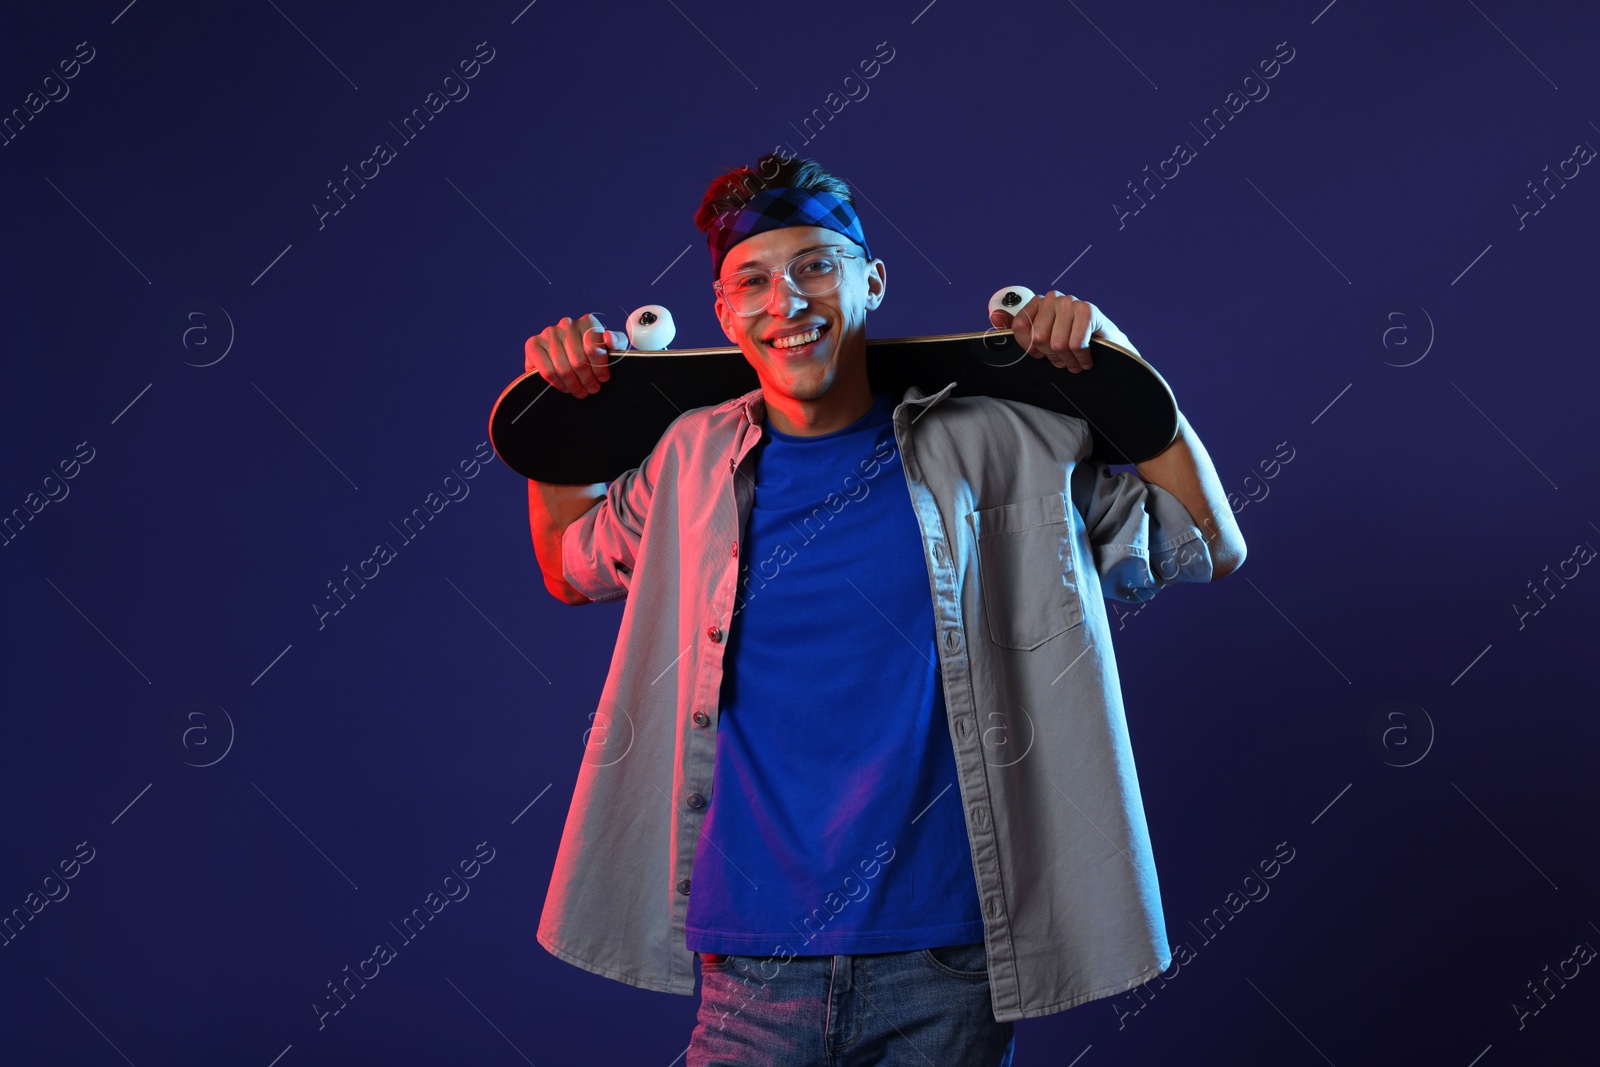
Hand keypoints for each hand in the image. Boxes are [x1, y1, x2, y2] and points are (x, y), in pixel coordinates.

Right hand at [524, 313, 628, 397]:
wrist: (567, 361)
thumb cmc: (592, 356)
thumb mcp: (610, 349)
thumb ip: (616, 342)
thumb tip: (608, 337)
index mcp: (587, 322)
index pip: (593, 347)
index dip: (599, 368)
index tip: (602, 379)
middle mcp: (567, 324)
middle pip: (578, 360)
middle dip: (587, 380)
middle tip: (591, 389)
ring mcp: (549, 333)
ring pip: (563, 367)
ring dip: (573, 384)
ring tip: (580, 391)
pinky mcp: (533, 344)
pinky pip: (547, 370)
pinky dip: (557, 383)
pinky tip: (564, 387)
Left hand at [988, 291, 1135, 372]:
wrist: (1108, 346)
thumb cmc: (1072, 343)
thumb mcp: (1041, 340)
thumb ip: (1017, 329)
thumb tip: (994, 316)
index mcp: (1037, 303)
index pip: (1020, 327)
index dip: (1030, 347)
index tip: (1040, 353)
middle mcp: (1052, 298)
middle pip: (1039, 337)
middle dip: (1052, 356)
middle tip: (1063, 359)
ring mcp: (1071, 302)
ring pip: (1058, 343)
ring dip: (1068, 360)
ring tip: (1075, 361)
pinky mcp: (1088, 310)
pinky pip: (1077, 344)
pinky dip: (1082, 357)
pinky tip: (1086, 358)